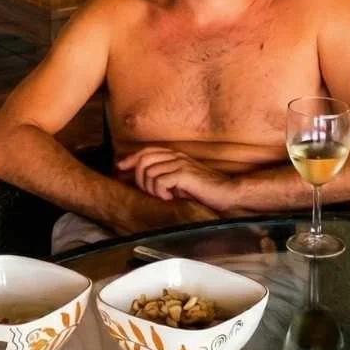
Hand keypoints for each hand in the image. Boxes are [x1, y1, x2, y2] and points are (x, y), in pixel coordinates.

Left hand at [117, 147, 237, 208]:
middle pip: (143, 160)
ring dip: (152, 188)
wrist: (228, 192)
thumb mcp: (181, 182)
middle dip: (139, 178)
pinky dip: (160, 192)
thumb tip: (143, 181)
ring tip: (164, 196)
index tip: (121, 167)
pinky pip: (159, 181)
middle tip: (150, 192)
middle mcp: (177, 157)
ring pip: (149, 172)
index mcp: (176, 156)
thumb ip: (165, 178)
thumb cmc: (206, 190)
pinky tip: (171, 198)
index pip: (147, 151)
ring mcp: (180, 164)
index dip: (131, 158)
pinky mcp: (184, 174)